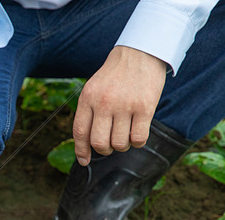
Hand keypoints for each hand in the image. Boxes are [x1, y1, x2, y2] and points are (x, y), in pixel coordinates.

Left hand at [73, 46, 167, 165]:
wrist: (140, 52)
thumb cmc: (116, 76)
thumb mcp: (94, 89)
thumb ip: (88, 112)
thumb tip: (85, 145)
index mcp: (88, 98)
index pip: (80, 132)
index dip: (81, 151)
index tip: (84, 161)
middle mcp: (104, 102)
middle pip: (99, 143)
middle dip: (104, 150)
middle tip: (110, 145)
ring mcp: (125, 105)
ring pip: (119, 144)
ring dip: (122, 145)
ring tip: (125, 134)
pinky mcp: (145, 107)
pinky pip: (138, 138)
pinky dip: (137, 142)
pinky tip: (137, 133)